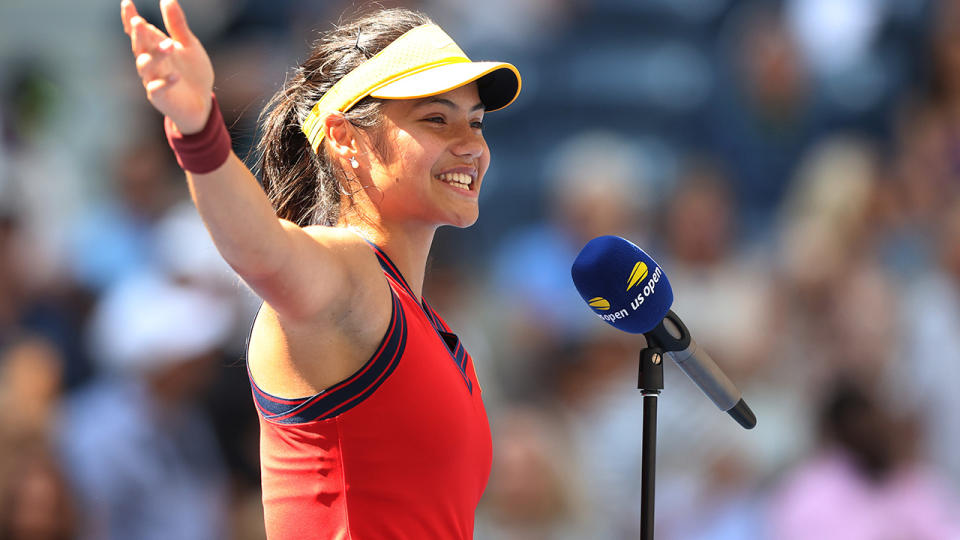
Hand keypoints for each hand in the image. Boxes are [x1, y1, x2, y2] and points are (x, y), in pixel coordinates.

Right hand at [121, 0, 213, 133]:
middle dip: (138, 36)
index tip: (127, 3)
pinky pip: (158, 89)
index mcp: (154, 47)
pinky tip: (176, 76)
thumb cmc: (193, 72)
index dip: (130, 18)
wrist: (202, 102)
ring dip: (156, 56)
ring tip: (168, 45)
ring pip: (147, 66)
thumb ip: (177, 25)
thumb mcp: (189, 45)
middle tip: (139, 23)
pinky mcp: (160, 97)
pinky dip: (165, 82)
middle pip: (139, 47)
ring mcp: (153, 80)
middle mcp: (150, 62)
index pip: (138, 31)